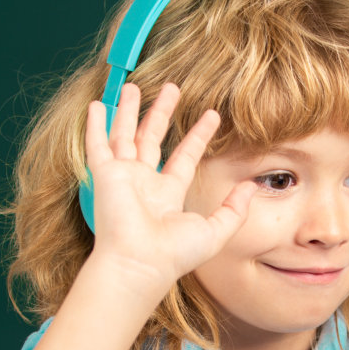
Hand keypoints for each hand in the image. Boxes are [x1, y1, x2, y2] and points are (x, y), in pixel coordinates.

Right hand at [83, 82, 257, 282]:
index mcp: (167, 195)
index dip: (198, 135)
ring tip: (135, 85)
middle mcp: (143, 184)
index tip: (212, 115)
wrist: (140, 264)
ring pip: (126, 135)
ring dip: (130, 110)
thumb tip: (251, 188)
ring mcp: (123, 178)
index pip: (184, 156)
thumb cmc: (174, 255)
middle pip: (152, 139)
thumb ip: (234, 209)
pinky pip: (98, 145)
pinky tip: (98, 105)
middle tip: (172, 88)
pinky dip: (96, 125)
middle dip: (162, 113)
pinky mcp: (105, 176)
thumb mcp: (215, 231)